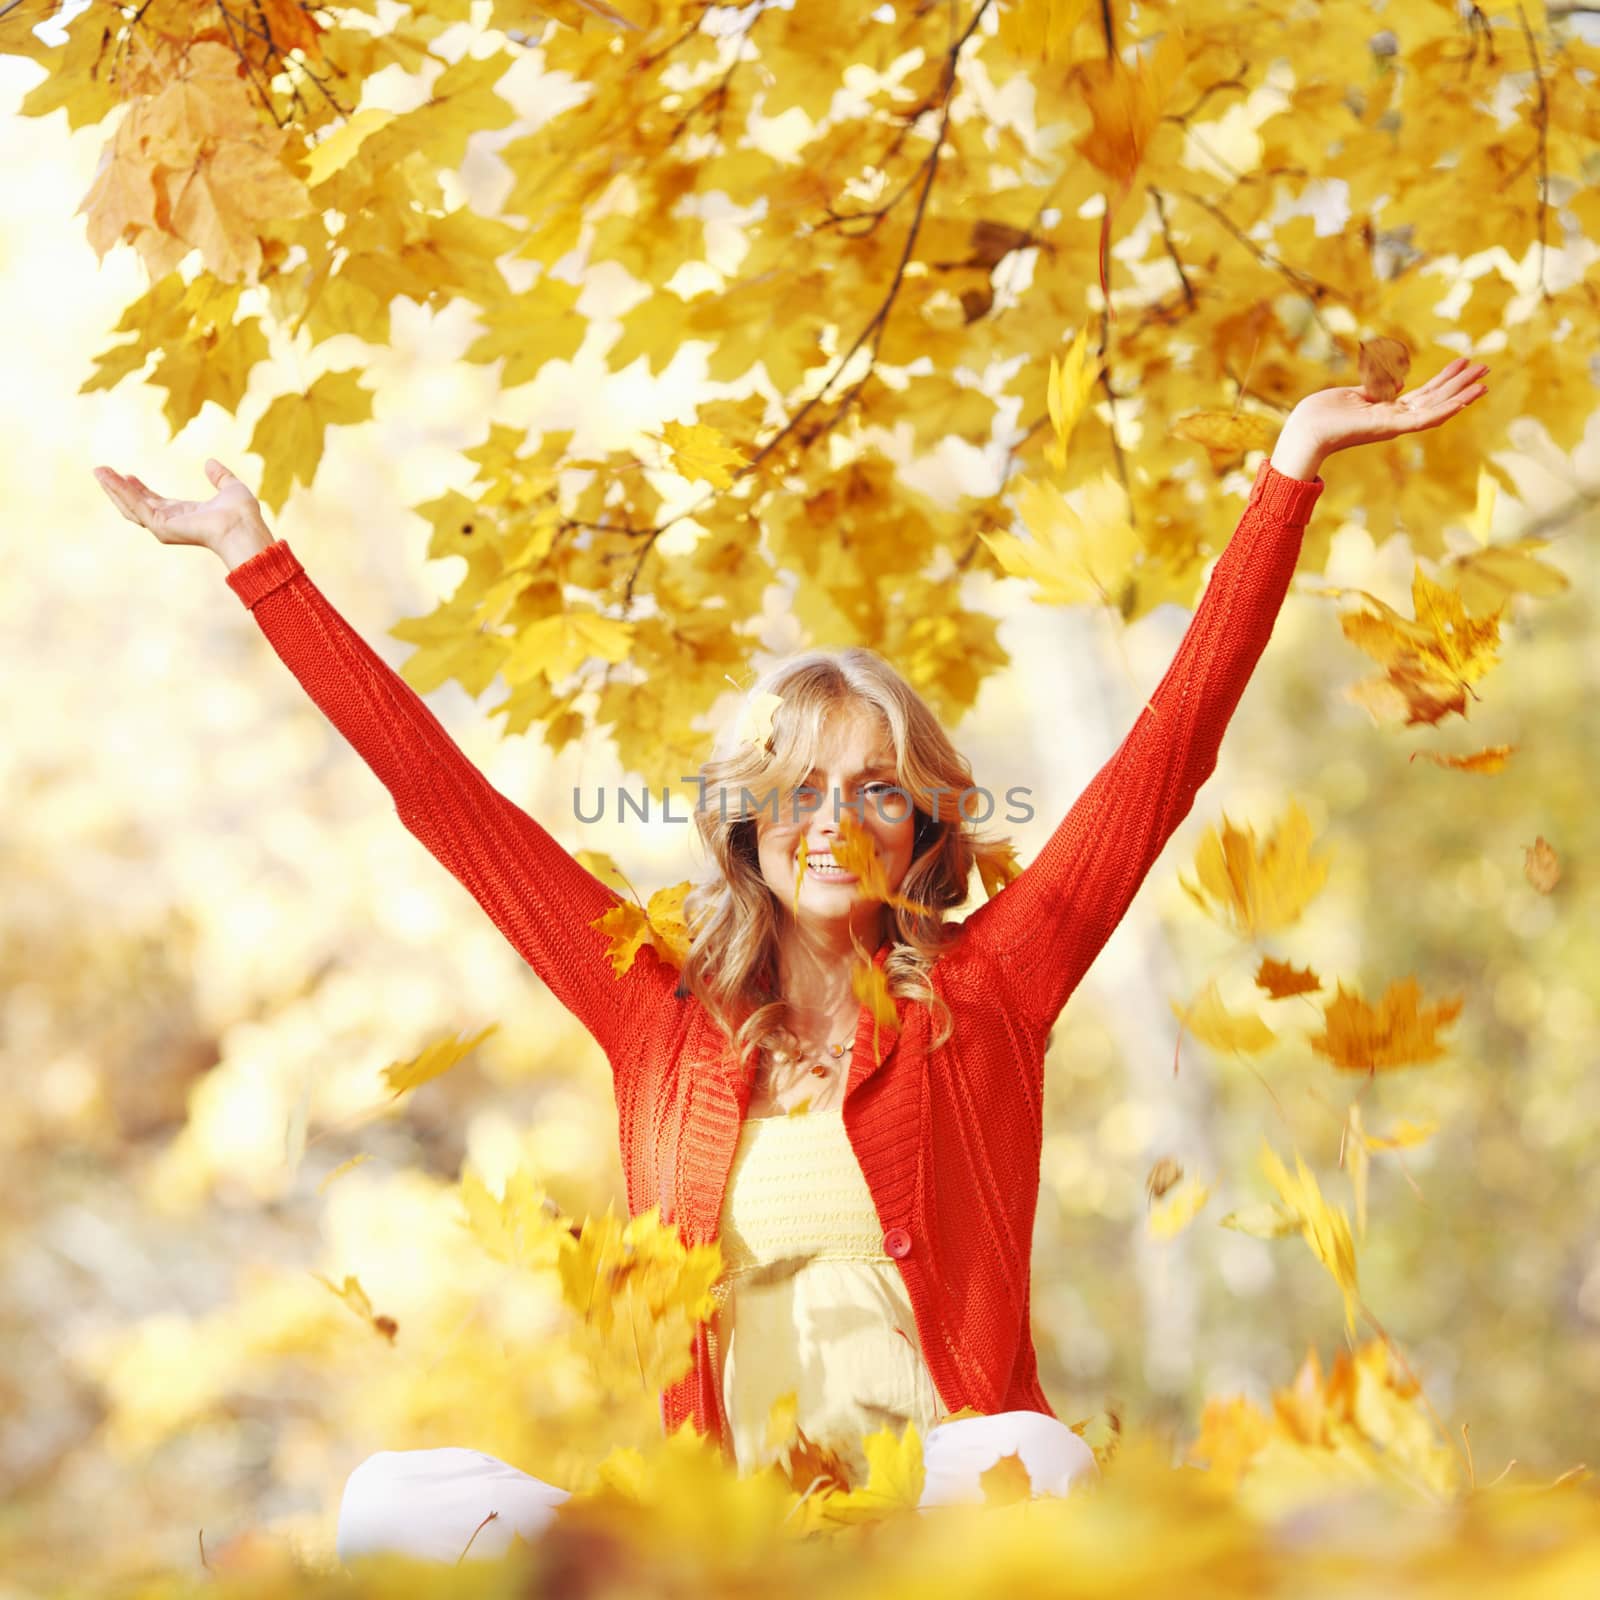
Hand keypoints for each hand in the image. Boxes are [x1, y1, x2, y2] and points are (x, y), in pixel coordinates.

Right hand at [93, 458, 270, 560]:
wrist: (243, 527)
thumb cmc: (242, 514)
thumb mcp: (230, 487)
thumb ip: (220, 476)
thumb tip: (210, 463)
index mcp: (186, 515)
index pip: (155, 503)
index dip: (140, 490)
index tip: (128, 475)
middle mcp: (172, 523)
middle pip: (136, 506)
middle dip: (118, 489)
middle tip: (102, 471)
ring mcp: (164, 527)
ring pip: (130, 506)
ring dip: (113, 488)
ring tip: (98, 471)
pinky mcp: (160, 526)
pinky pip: (135, 505)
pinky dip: (121, 490)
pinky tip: (110, 476)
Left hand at [1288, 356, 1489, 463]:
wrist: (1307, 428)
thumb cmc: (1323, 413)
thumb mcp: (1355, 394)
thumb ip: (1378, 388)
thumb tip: (1400, 382)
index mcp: (1389, 409)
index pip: (1426, 394)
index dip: (1446, 379)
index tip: (1465, 363)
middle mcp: (1396, 418)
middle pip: (1437, 398)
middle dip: (1462, 383)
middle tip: (1486, 368)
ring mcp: (1394, 424)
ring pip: (1436, 409)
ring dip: (1461, 395)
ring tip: (1484, 383)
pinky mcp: (1389, 427)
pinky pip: (1422, 420)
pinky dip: (1443, 411)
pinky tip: (1463, 402)